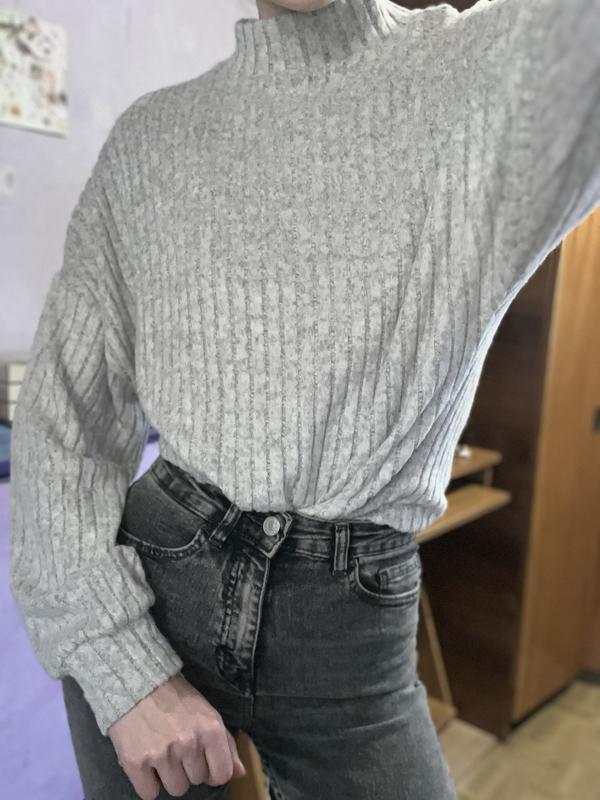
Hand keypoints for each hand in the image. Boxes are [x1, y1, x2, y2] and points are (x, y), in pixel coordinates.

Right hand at [107, 672, 246, 798]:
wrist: (139, 684)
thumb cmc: (177, 699)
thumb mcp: (208, 714)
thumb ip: (226, 744)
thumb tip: (240, 773)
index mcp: (210, 730)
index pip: (222, 774)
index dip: (213, 771)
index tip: (203, 761)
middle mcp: (188, 743)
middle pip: (196, 781)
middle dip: (189, 768)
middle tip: (178, 747)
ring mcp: (162, 754)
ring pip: (175, 789)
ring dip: (170, 777)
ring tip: (163, 753)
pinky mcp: (135, 762)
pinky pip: (149, 793)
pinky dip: (148, 783)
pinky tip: (148, 762)